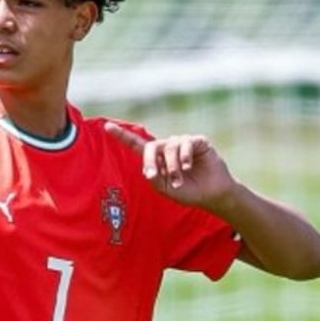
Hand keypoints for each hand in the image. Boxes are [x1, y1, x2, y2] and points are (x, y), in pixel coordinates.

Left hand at [104, 121, 234, 207]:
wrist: (212, 194)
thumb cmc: (188, 191)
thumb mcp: (166, 189)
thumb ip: (154, 180)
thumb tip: (148, 170)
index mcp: (157, 158)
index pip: (137, 144)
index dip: (122, 135)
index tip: (107, 126)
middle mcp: (168, 147)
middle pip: (151, 146)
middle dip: (150, 161)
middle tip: (153, 175)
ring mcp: (183, 143)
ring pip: (169, 148)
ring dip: (172, 166)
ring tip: (179, 180)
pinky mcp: (197, 141)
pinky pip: (185, 143)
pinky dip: (184, 157)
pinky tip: (187, 167)